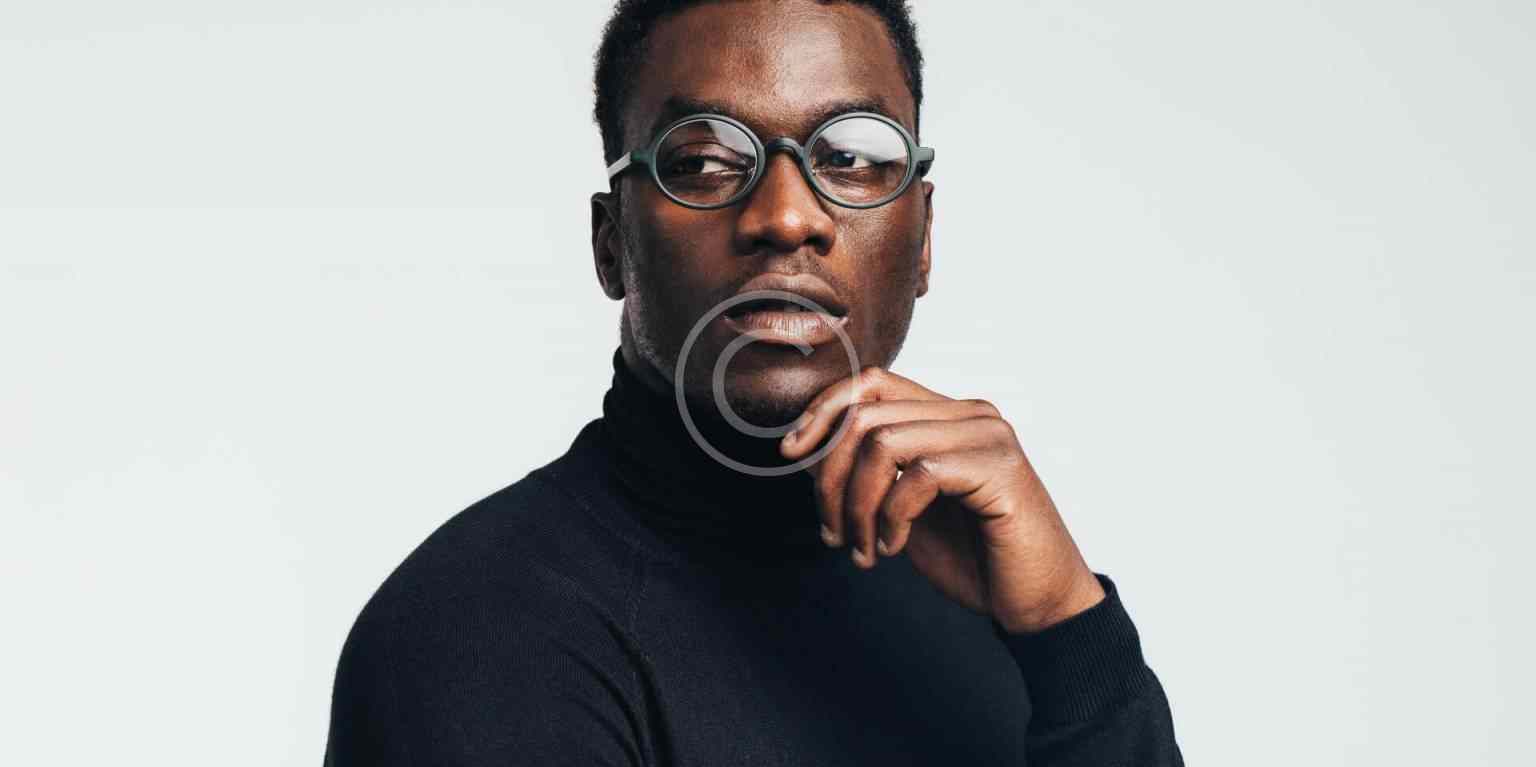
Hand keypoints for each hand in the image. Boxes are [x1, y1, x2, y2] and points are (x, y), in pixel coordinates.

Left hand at [779, 367, 1106, 633]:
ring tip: (860, 549)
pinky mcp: (1000, 469)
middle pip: (867, 413)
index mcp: (948, 415)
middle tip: (831, 532)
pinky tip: (894, 549)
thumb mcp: (902, 509)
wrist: (1037, 605)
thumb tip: (806, 448)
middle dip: (831, 476)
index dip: (823, 409)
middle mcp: (971, 414)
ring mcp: (989, 437)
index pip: (872, 382)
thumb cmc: (974, 557)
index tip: (791, 453)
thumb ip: (868, 472)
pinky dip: (891, 517)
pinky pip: (918, 475)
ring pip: (884, 443)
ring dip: (857, 505)